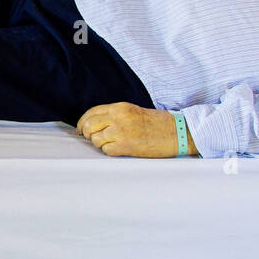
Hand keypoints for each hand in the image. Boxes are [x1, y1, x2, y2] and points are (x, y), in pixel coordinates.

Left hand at [76, 102, 193, 157]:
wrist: (177, 132)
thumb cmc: (157, 123)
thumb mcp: (133, 112)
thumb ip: (115, 115)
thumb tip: (96, 123)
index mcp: (120, 108)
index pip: (91, 112)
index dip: (82, 122)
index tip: (81, 129)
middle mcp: (118, 118)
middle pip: (89, 125)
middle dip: (87, 133)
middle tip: (93, 138)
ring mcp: (121, 132)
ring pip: (96, 139)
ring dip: (100, 144)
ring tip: (112, 144)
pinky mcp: (126, 146)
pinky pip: (107, 150)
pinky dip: (109, 151)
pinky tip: (119, 149)